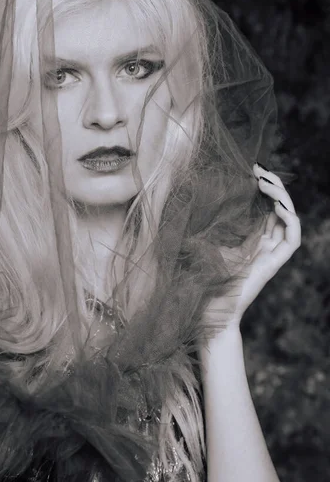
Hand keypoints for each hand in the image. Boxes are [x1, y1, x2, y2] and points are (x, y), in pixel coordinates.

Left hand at [203, 163, 300, 334]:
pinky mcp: (273, 265)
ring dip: (282, 198)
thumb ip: (205, 228)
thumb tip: (190, 202)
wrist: (208, 313)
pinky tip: (276, 206)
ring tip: (266, 182)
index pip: (266, 208)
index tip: (251, 169)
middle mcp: (265, 246)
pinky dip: (290, 220)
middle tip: (260, 169)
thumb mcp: (203, 246)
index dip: (264, 188)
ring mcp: (270, 255)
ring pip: (289, 220)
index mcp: (251, 241)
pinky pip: (292, 240)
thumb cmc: (204, 283)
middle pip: (280, 209)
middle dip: (274, 186)